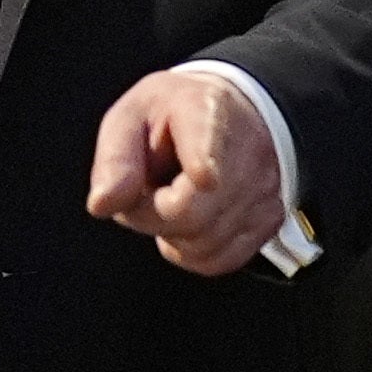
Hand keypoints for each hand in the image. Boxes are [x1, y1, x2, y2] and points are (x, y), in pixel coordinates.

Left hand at [82, 65, 289, 277]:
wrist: (233, 114)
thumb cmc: (172, 118)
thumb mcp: (131, 119)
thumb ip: (115, 161)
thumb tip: (101, 205)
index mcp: (204, 111)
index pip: (209, 141)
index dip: (204, 162)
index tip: (204, 175)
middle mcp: (246, 149)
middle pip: (191, 215)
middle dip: (151, 216)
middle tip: (145, 194)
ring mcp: (264, 187)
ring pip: (203, 244)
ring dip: (173, 234)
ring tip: (172, 198)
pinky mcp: (270, 219)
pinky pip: (220, 259)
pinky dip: (194, 251)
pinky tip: (192, 221)